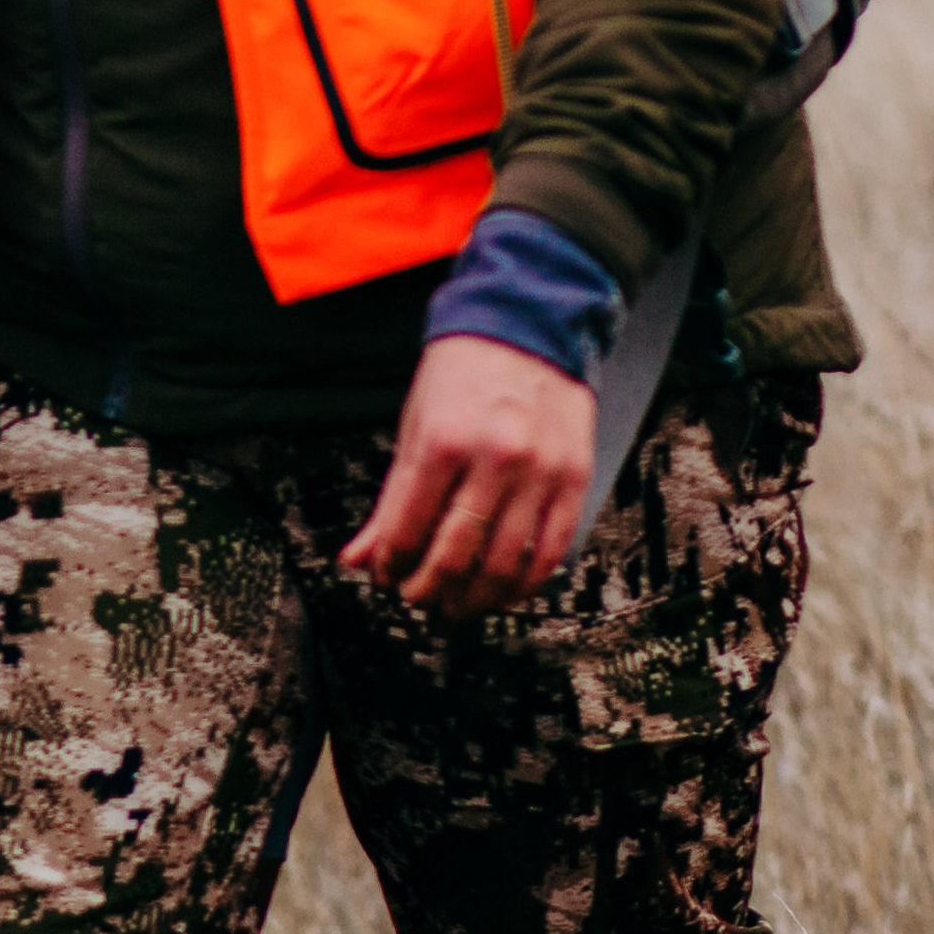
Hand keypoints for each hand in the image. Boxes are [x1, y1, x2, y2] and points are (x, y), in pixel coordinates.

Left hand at [337, 334, 600, 612]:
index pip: (407, 530)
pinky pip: (551, 552)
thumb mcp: (414, 427)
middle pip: (455, 556)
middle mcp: (494, 459)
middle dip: (428, 591)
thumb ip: (390, 500)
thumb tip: (358, 557)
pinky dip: (525, 584)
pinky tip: (503, 591)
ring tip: (456, 605)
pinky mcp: (575, 480)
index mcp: (442, 442)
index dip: (390, 567)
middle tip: (418, 599)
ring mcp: (539, 472)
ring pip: (505, 565)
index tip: (385, 577)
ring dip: (475, 598)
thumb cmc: (464, 373)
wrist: (528, 328)